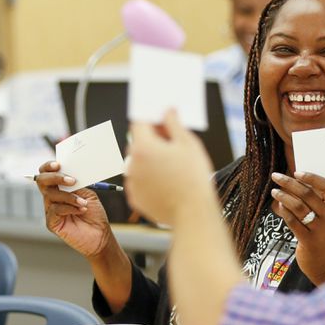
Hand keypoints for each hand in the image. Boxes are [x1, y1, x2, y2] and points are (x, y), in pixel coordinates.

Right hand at [35, 160, 112, 257]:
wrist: (100, 235)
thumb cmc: (94, 214)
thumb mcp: (88, 194)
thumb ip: (78, 184)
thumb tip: (70, 173)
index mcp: (59, 189)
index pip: (46, 173)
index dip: (48, 167)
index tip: (58, 164)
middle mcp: (52, 198)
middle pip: (41, 181)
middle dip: (55, 177)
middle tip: (71, 180)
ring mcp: (50, 210)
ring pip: (51, 195)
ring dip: (70, 197)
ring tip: (83, 203)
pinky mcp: (51, 222)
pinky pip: (55, 210)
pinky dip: (70, 208)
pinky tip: (81, 210)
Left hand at [126, 109, 215, 226]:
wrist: (193, 212)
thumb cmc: (193, 178)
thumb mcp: (188, 144)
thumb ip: (174, 123)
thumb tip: (167, 112)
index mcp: (143, 147)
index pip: (139, 123)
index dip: (152, 120)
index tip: (163, 123)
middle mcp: (131, 164)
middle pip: (138, 144)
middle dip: (152, 142)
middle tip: (173, 147)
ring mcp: (132, 183)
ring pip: (138, 164)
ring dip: (150, 162)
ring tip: (173, 170)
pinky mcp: (135, 198)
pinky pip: (140, 183)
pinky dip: (150, 181)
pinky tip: (167, 184)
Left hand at [270, 171, 324, 283]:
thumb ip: (317, 204)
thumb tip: (294, 185)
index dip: (312, 178)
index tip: (297, 172)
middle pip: (309, 194)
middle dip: (290, 183)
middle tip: (277, 177)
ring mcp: (321, 231)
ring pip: (299, 207)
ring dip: (284, 197)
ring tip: (275, 192)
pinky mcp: (309, 242)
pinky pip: (293, 222)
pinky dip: (284, 212)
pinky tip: (279, 206)